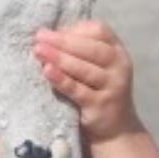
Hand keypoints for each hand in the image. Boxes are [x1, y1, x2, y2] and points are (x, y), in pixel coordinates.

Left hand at [33, 20, 140, 142]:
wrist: (116, 128)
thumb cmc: (97, 88)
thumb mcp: (95, 65)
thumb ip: (78, 49)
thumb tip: (47, 36)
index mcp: (116, 50)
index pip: (99, 31)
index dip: (75, 29)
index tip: (53, 31)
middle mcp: (119, 66)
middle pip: (92, 49)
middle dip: (62, 42)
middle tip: (39, 38)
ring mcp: (113, 87)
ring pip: (85, 69)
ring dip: (59, 58)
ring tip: (39, 51)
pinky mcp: (101, 106)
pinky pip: (79, 90)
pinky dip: (62, 80)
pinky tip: (47, 71)